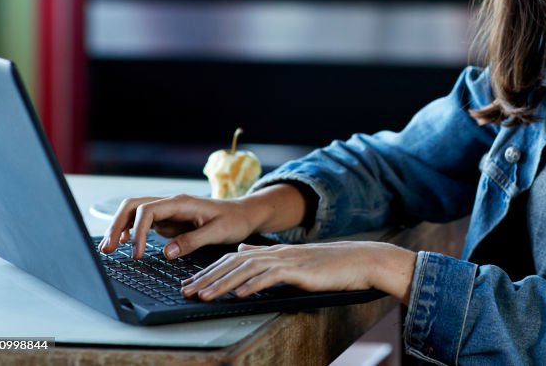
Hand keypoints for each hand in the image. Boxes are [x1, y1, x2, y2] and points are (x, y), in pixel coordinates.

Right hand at [99, 194, 261, 258]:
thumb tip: (166, 252)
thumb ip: (192, 240)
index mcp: (181, 203)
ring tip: (108, 248)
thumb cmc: (234, 221)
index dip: (138, 232)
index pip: (148, 211)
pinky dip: (130, 231)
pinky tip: (124, 244)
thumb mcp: (218, 232)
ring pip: (134, 212)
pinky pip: (142, 222)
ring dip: (119, 227)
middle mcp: (170, 203)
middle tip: (107, 249)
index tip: (138, 254)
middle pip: (133, 206)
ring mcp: (168, 211)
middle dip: (117, 225)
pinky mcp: (168, 220)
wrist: (244, 214)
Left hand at [181, 241, 417, 302]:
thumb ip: (267, 255)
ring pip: (247, 269)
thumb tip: (244, 251)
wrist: (359, 261)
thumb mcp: (294, 259)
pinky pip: (271, 276)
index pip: (233, 259)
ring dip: (222, 283)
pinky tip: (239, 294)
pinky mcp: (299, 270)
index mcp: (273, 251)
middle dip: (207, 277)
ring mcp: (288, 260)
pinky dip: (253, 284)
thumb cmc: (330, 265)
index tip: (190, 283)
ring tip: (203, 295)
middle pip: (233, 263)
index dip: (210, 271)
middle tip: (185, 291)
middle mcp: (276, 252)